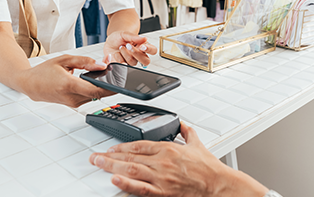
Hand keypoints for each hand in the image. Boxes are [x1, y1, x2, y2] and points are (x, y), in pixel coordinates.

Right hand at [18, 55, 113, 107]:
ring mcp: (72, 103)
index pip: (95, 90)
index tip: (120, 82)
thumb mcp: (65, 60)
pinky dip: (94, 90)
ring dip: (102, 87)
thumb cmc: (44, 71)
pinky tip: (95, 81)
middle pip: (98, 94)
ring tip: (104, 74)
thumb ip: (85, 62)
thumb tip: (102, 65)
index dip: (111, 87)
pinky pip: (89, 98)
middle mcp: (71, 97)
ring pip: (94, 97)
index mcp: (68, 85)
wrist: (30, 85)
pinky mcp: (73, 104)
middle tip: (115, 72)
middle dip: (109, 83)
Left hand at [89, 123, 268, 196]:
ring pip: (131, 170)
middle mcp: (162, 161)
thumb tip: (181, 124)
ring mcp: (161, 177)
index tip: (111, 147)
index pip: (139, 144)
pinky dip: (126, 183)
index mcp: (169, 148)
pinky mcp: (163, 192)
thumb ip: (186, 132)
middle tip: (95, 156)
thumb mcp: (197, 143)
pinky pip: (141, 188)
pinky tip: (114, 180)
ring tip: (98, 164)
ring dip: (112, 167)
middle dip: (110, 156)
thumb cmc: (208, 167)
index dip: (122, 146)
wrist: (218, 185)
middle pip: (130, 156)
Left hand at [103, 31, 157, 66]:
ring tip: (121, 47)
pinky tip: (117, 53)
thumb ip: (134, 37)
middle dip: (136, 54)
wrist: (109, 42)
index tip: (142, 46)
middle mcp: (139, 55)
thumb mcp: (125, 34)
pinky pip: (123, 65)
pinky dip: (118, 58)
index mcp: (143, 46)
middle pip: (146, 61)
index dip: (149, 50)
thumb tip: (144, 38)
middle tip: (128, 46)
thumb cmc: (119, 37)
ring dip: (125, 54)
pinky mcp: (124, 65)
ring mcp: (132, 60)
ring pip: (133, 62)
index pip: (153, 50)